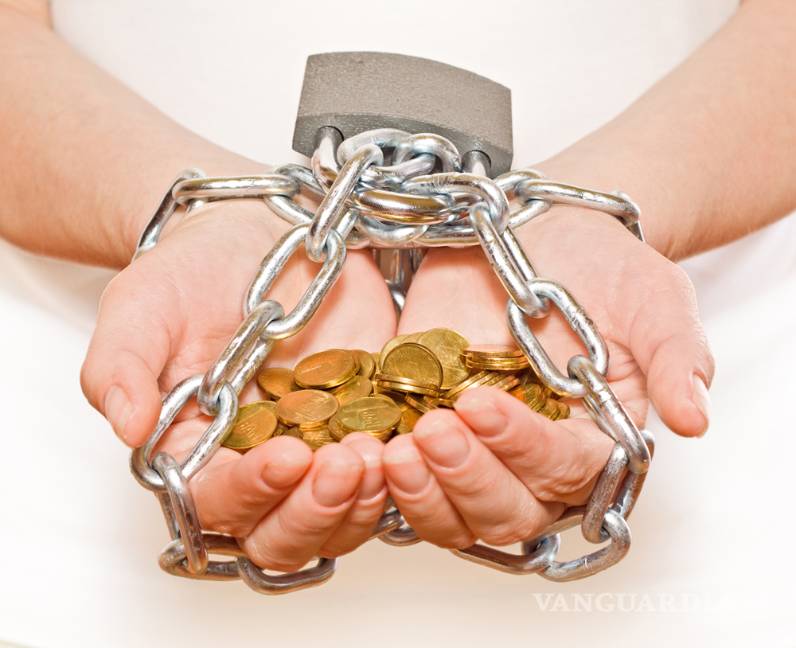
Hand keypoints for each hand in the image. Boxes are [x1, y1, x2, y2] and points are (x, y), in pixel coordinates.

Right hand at [81, 200, 397, 569]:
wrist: (256, 234)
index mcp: (199, 454)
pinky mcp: (369, 419)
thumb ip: (119, 365)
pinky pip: (394, 467)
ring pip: (345, 515)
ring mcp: (321, 447)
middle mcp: (260, 464)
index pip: (220, 503)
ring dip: (367, 499)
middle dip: (318, 511)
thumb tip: (126, 427)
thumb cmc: (191, 272)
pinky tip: (421, 438)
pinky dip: (409, 465)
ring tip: (385, 453)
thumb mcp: (143, 306)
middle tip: (346, 466)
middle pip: (287, 532)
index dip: (252, 492)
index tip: (286, 457)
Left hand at [383, 209, 713, 547]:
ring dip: (420, 490)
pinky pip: (401, 470)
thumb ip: (676, 358)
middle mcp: (528, 455)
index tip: (485, 406)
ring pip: (447, 506)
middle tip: (436, 432)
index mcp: (588, 439)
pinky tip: (361, 449)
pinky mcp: (423, 419)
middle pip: (502, 509)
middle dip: (466, 478)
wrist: (543, 231)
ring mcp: (471, 444)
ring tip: (394, 449)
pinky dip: (380, 472)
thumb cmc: (605, 268)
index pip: (562, 472)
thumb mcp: (653, 300)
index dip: (524, 450)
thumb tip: (695, 419)